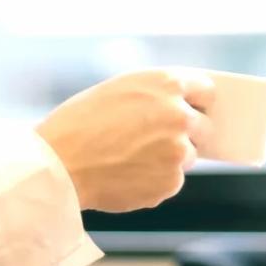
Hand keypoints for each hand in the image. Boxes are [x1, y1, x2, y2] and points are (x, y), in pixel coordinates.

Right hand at [35, 68, 213, 212]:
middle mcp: (180, 115)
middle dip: (186, 133)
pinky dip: (154, 181)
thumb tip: (183, 107)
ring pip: (186, 156)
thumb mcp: (119, 90)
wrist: (59, 165)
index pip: (206, 90)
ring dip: (167, 159)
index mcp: (166, 84)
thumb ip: (155, 95)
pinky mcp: (171, 182)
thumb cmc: (79, 123)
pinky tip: (125, 174)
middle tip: (156, 139)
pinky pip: (171, 181)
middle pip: (203, 126)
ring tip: (129, 158)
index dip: (197, 100)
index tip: (193, 108)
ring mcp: (178, 151)